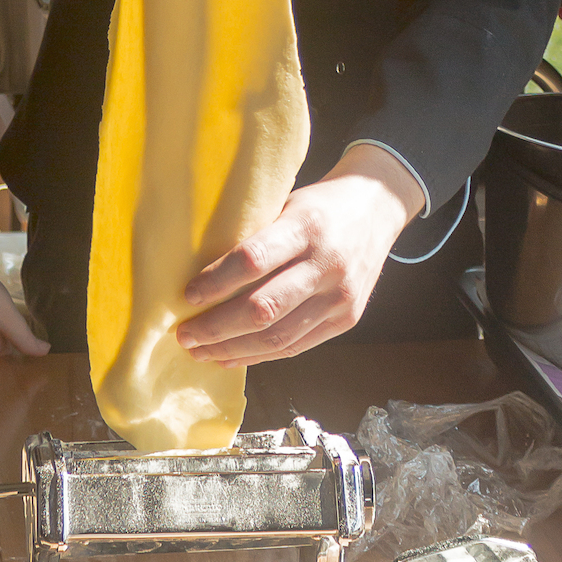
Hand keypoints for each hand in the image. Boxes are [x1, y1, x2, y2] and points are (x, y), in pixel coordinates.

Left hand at [175, 144, 424, 365]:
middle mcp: (327, 264)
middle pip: (263, 308)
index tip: (187, 295)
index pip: (253, 260)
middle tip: (184, 335)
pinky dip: (259, 356)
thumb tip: (199, 270)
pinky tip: (231, 356)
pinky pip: (296, 346)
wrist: (377, 207)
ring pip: (278, 337)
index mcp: (306, 226)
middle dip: (217, 327)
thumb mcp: (286, 204)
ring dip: (233, 349)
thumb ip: (255, 235)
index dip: (216, 282)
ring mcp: (340, 297)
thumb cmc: (319, 205)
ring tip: (200, 352)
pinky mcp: (347, 320)